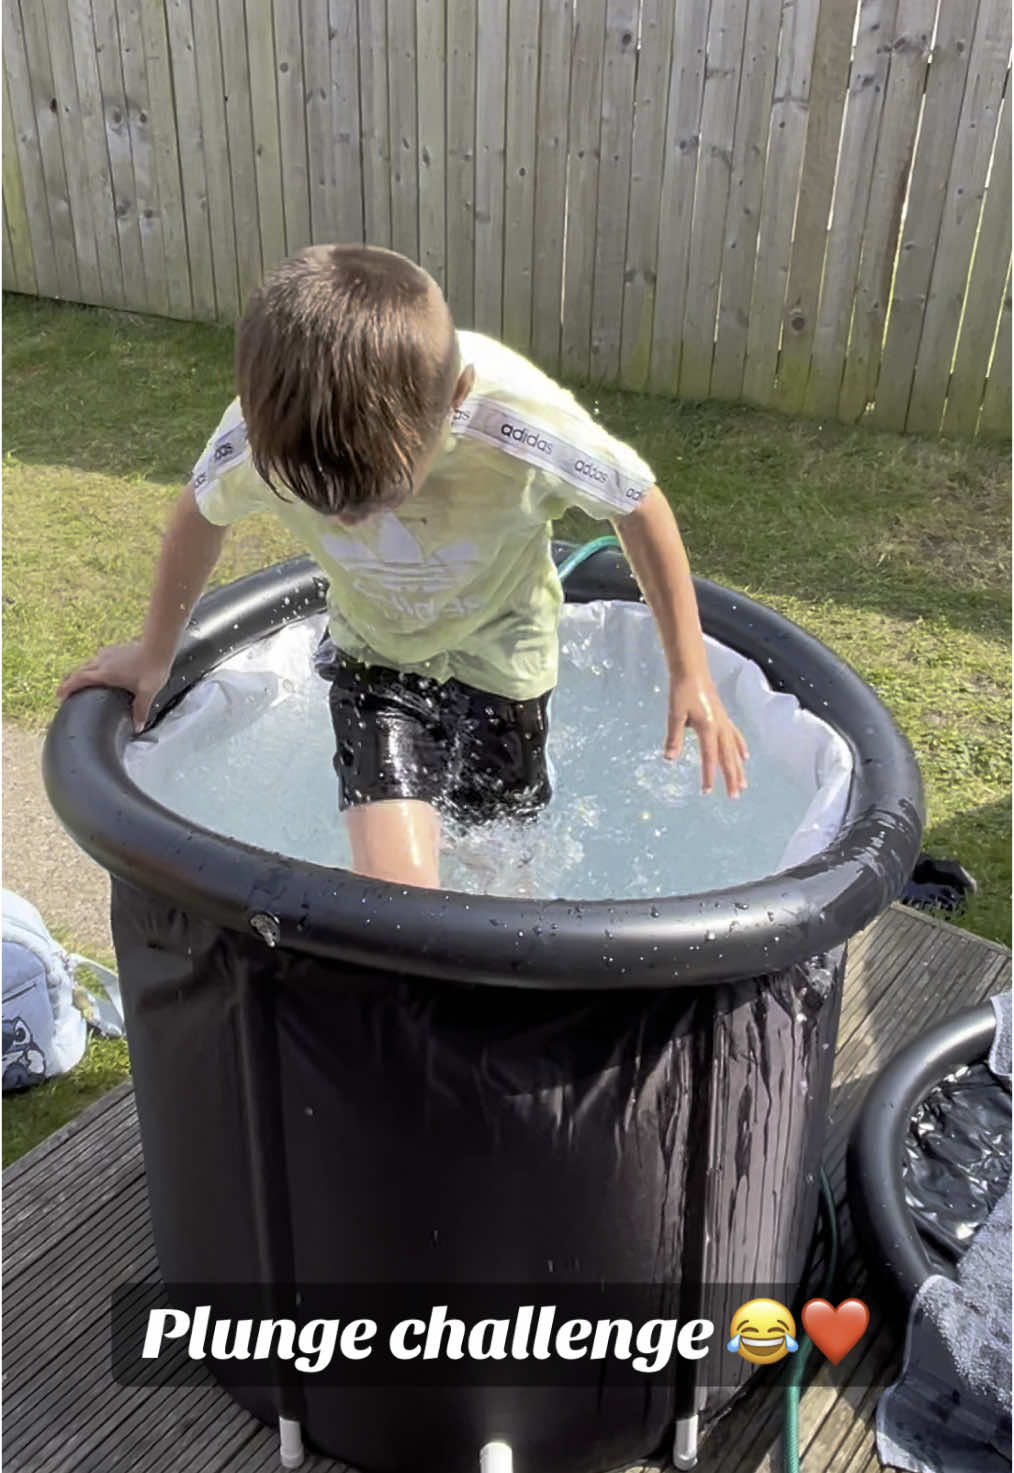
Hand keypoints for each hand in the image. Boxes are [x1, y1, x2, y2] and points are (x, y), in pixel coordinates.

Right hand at [56, 642, 171, 730]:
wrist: (159, 647)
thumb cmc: (152, 669)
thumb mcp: (147, 693)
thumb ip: (140, 710)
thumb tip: (137, 727)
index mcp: (106, 674)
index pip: (79, 680)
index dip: (67, 688)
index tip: (59, 697)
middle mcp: (102, 662)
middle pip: (78, 671)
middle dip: (69, 682)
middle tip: (63, 693)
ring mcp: (107, 654)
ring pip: (87, 664)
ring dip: (79, 673)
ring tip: (78, 683)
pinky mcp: (114, 649)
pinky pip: (96, 659)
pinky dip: (91, 667)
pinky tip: (98, 671)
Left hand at [664, 675, 748, 797]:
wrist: (691, 670)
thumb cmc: (681, 690)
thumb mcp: (674, 713)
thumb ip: (673, 737)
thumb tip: (669, 759)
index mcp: (708, 727)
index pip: (709, 757)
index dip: (708, 776)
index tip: (707, 792)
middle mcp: (720, 726)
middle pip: (728, 757)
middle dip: (731, 778)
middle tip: (735, 797)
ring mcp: (724, 721)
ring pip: (734, 750)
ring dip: (739, 768)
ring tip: (743, 784)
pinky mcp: (724, 717)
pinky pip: (735, 737)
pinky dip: (740, 748)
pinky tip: (745, 757)